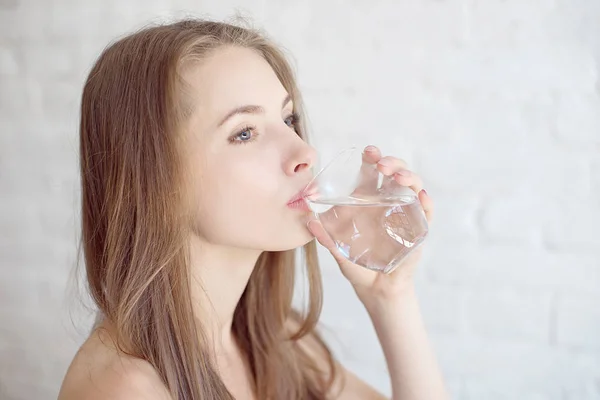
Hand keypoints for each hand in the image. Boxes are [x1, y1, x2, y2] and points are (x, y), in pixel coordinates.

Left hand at [306, 145, 433, 300]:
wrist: (376, 289)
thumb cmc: (357, 264)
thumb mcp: (339, 251)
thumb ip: (326, 237)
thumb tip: (309, 222)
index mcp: (368, 200)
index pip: (372, 172)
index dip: (372, 158)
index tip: (368, 152)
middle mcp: (388, 202)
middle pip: (395, 173)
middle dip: (392, 162)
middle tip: (382, 164)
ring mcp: (405, 213)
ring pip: (413, 187)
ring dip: (409, 177)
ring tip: (399, 177)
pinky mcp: (418, 229)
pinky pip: (426, 212)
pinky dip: (426, 203)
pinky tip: (421, 198)